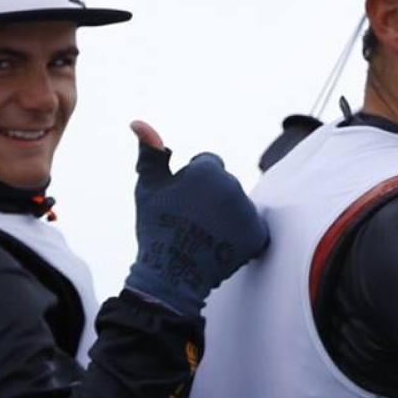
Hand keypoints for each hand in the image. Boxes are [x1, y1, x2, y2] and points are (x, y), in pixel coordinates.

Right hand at [124, 120, 269, 318]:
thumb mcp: (148, 187)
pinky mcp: (258, 235)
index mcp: (209, 170)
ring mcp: (248, 212)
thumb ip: (151, 153)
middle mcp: (234, 186)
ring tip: (204, 235)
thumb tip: (139, 123)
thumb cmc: (156, 228)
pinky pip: (250, 227)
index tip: (182, 202)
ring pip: (238, 205)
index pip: (208, 163)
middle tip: (191, 221)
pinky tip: (220, 245)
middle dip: (211, 197)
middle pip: (225, 184)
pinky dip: (239, 236)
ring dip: (226, 215)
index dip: (192, 182)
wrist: (171, 273)